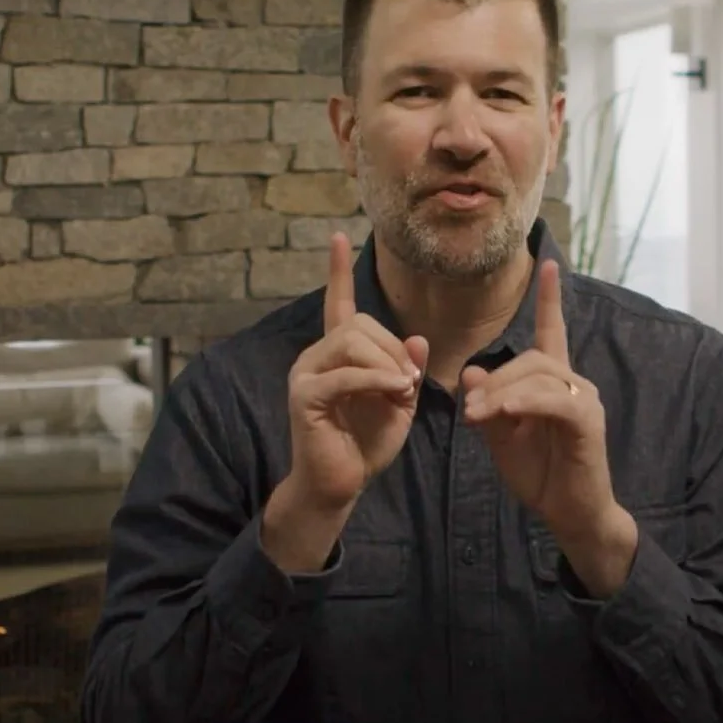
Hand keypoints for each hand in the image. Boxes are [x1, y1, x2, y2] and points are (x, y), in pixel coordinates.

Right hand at [264, 234, 428, 571]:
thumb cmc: (366, 446)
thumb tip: (418, 340)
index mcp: (336, 354)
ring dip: (387, 362)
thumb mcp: (399, 404)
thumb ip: (407, 370)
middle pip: (359, 323)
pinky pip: (345, 374)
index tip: (337, 237)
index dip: (337, 271)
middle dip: (393, 347)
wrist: (340, 486)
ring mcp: (305, 374)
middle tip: (410, 383)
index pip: (337, 303)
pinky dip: (375, 380)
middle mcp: (315, 357)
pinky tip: (394, 392)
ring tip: (402, 390)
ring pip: (352, 341)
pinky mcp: (304, 396)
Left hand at [461, 258, 636, 595]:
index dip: (549, 299)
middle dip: (494, 380)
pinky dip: (524, 403)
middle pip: (531, 357)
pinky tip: (505, 413)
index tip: (548, 262)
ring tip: (478, 416)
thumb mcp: (501, 439)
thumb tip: (470, 372)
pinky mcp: (588, 422)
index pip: (552, 332)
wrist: (570, 515)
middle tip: (468, 410)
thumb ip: (487, 405)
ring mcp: (585, 401)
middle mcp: (574, 385)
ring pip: (539, 375)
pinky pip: (553, 401)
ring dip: (502, 392)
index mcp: (554, 384)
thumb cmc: (540, 476)